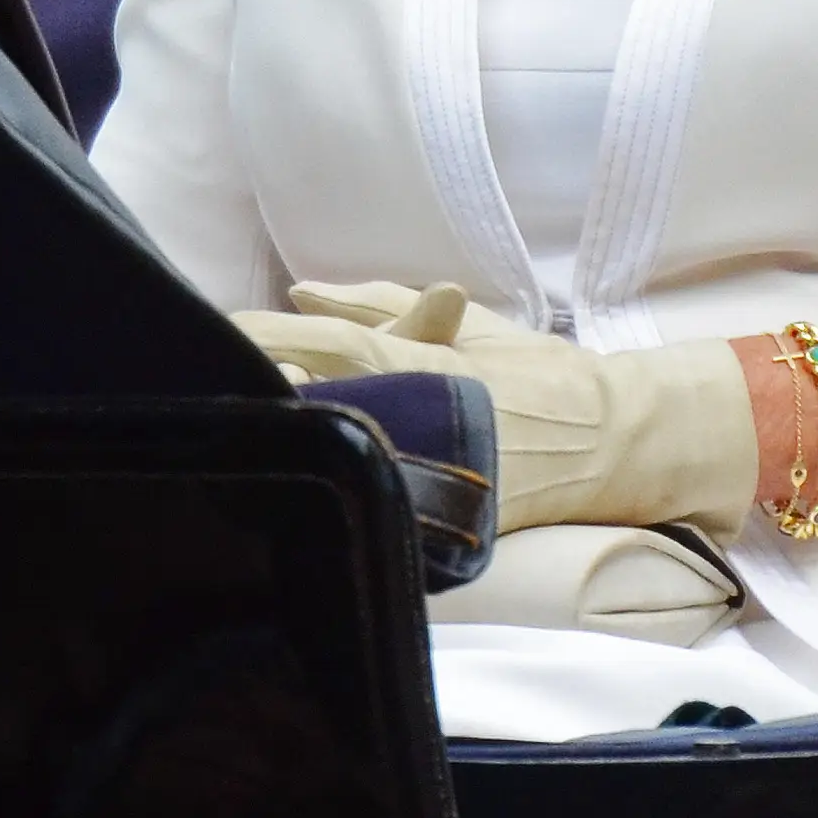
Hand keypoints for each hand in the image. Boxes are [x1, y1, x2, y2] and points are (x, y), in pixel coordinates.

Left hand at [234, 290, 757, 533]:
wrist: (612, 440)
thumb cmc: (536, 374)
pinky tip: (299, 486)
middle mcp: (420, 415)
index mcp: (423, 359)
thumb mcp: (468, 323)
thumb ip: (380, 304)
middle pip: (314, 404)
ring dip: (289, 441)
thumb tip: (300, 293)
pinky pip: (372, 506)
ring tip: (241, 430)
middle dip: (259, 395)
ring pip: (335, 457)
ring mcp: (430, 472)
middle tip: (204, 386)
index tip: (211, 332)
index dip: (261, 341)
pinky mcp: (442, 524)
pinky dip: (335, 491)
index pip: (322, 345)